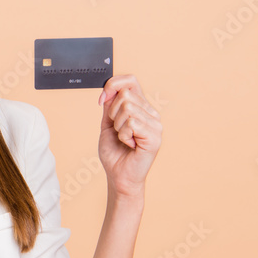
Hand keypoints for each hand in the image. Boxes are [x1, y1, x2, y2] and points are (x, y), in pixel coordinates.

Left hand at [97, 75, 161, 197]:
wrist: (118, 176)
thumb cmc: (114, 152)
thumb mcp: (107, 123)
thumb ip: (110, 105)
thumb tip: (109, 88)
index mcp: (141, 107)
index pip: (130, 81)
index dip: (112, 85)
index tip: (102, 99)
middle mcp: (151, 113)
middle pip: (125, 95)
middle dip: (112, 114)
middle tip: (118, 130)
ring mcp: (155, 125)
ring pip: (127, 108)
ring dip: (118, 126)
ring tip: (125, 138)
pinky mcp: (155, 136)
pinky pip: (132, 123)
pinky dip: (124, 135)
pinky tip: (130, 144)